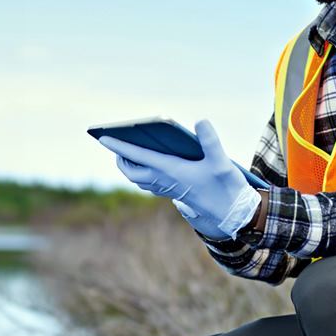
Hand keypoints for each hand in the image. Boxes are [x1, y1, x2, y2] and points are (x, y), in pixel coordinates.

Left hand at [97, 120, 259, 238]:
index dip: (119, 146)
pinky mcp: (176, 192)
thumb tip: (200, 121)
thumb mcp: (222, 162)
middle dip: (121, 158)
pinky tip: (152, 161)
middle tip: (115, 143)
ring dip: (131, 166)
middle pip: (132, 172)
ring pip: (139, 179)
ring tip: (129, 150)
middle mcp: (165, 181)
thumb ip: (211, 141)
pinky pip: (151, 182)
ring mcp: (169, 188)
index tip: (103, 137)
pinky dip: (144, 172)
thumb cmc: (226, 188)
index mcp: (171, 171)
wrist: (233, 214)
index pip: (138, 156)